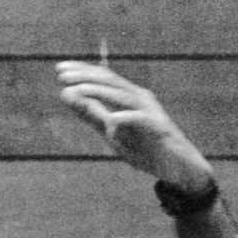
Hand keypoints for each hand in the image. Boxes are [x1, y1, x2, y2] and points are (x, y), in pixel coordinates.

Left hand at [55, 60, 214, 192]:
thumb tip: (67, 95)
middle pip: (111, 82)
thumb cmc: (145, 148)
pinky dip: (126, 119)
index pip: (103, 79)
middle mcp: (139, 98)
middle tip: (62, 75)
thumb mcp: (111, 131)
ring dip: (99, 92)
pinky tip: (112, 120)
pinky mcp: (159, 128)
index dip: (82, 72)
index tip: (59, 69)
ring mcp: (150, 111)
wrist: (178, 167)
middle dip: (86, 77)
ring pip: (122, 97)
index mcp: (128, 97)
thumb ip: (92, 114)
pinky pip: (141, 121)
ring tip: (79, 90)